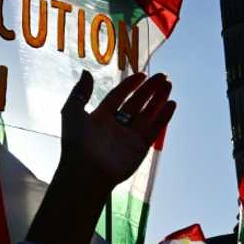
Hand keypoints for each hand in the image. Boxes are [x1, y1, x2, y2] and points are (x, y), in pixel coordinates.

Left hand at [58, 71, 174, 189]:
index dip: (130, 85)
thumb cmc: (76, 142)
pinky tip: (172, 103)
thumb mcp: (72, 112)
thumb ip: (80, 92)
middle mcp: (116, 124)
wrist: (86, 171)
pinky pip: (154, 128)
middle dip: (149, 89)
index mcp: (100, 116)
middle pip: (136, 102)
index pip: (118, 96)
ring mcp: (129, 135)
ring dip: (159, 99)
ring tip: (169, 85)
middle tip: (163, 76)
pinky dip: (164, 116)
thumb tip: (86, 72)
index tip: (142, 75)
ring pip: (148, 113)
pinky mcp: (140, 146)